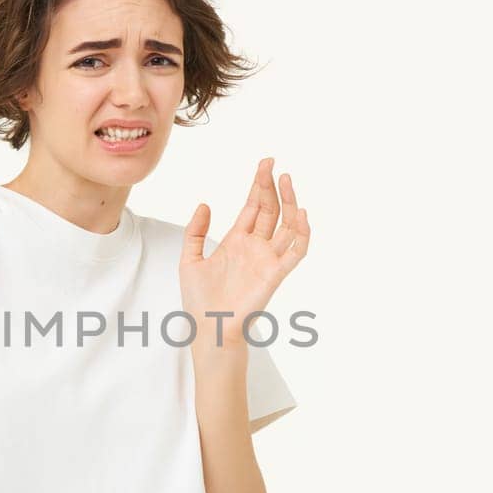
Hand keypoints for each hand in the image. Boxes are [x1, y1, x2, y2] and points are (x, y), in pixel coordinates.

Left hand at [179, 158, 310, 348]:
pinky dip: (302, 233)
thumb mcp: (189, 259)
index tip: (265, 163)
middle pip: (271, 210)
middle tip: (273, 164)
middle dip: (272, 186)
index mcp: (237, 241)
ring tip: (286, 180)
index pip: (253, 206)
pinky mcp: (275, 274)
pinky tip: (300, 213)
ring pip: (287, 225)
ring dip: (290, 202)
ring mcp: (267, 259)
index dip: (259, 184)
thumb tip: (204, 204)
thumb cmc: (199, 300)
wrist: (208, 328)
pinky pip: (296, 251)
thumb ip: (195, 232)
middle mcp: (255, 247)